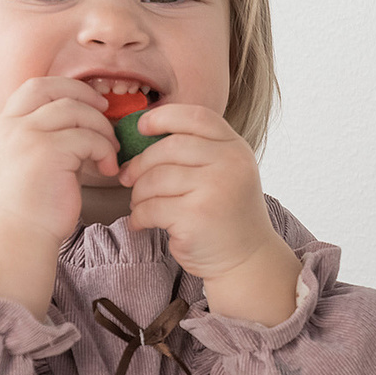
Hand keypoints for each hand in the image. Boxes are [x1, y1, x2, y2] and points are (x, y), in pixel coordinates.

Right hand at [0, 77, 118, 317]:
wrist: (16, 239)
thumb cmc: (28, 211)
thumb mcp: (27, 164)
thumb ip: (46, 140)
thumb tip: (82, 125)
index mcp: (1, 128)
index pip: (33, 87)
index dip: (65, 88)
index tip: (89, 103)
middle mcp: (9, 127)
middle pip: (51, 88)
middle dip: (85, 96)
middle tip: (106, 113)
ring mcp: (26, 136)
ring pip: (75, 110)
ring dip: (101, 128)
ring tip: (110, 152)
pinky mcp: (48, 151)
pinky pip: (88, 138)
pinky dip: (105, 150)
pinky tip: (108, 169)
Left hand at [119, 104, 299, 325]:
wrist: (246, 258)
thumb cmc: (226, 213)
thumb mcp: (224, 171)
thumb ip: (198, 149)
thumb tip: (141, 133)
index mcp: (236, 148)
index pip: (195, 116)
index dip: (162, 117)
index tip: (141, 127)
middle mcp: (230, 164)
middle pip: (168, 147)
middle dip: (140, 163)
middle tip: (128, 178)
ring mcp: (215, 189)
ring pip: (155, 178)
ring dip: (138, 193)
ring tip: (139, 204)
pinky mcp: (196, 217)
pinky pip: (151, 207)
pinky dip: (138, 216)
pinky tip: (141, 222)